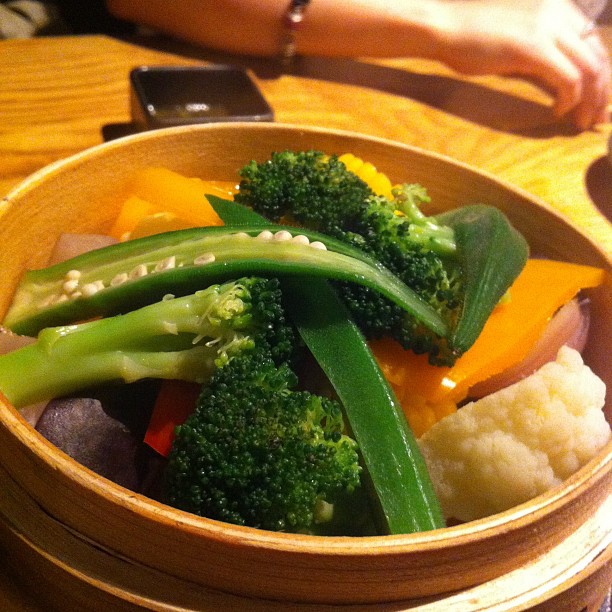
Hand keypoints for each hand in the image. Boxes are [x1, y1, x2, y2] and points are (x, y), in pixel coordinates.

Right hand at [436, 0, 610, 128]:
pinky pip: (569, 79)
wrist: (444, 27)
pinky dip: (569, 100)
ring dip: (590, 101)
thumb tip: (561, 86)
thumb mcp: (516, 44)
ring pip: (590, 70)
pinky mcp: (534, 48)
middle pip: (598, 57)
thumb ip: (541, 58)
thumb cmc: (471, 38)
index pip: (594, 44)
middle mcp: (561, 12)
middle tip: (595, 118)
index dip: (602, 76)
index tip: (598, 102)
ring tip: (581, 120)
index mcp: (559, 8)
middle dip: (602, 93)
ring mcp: (549, 28)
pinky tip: (558, 111)